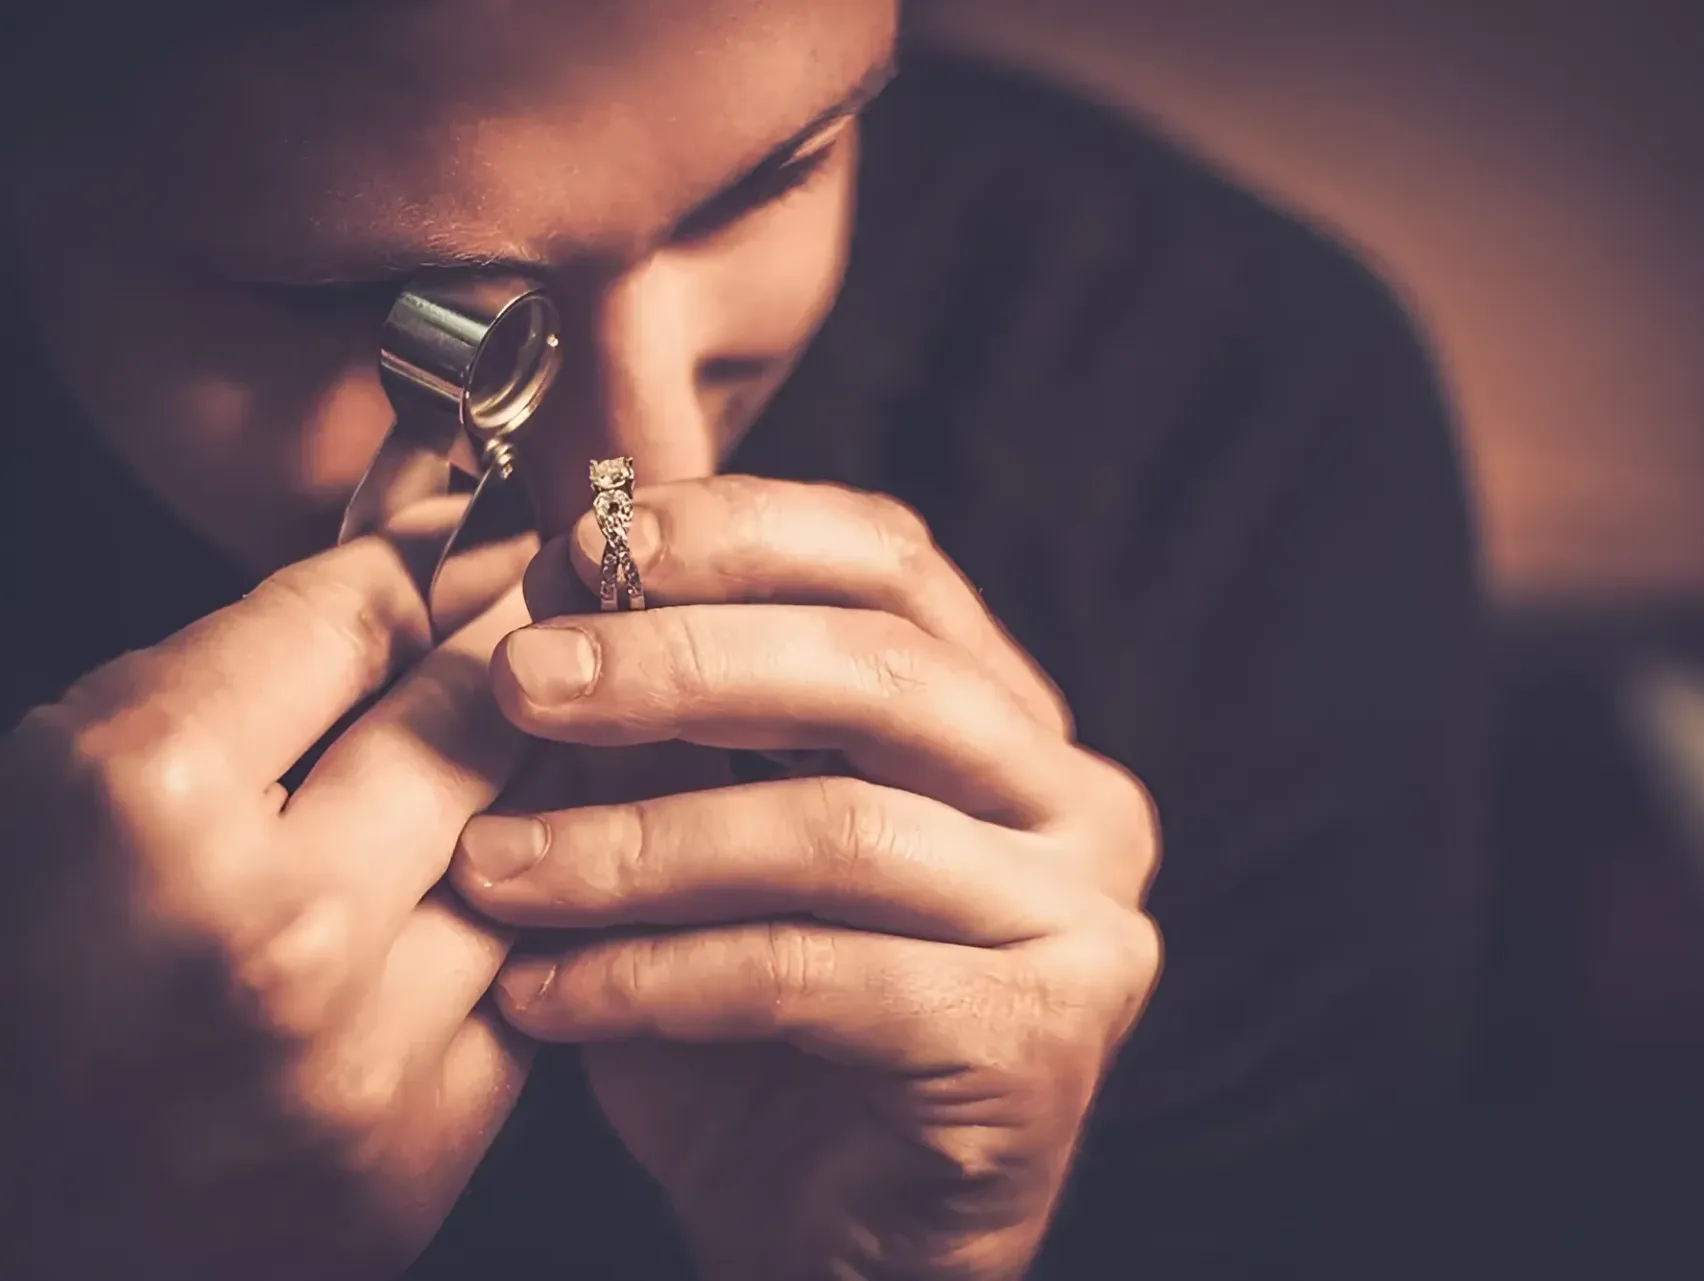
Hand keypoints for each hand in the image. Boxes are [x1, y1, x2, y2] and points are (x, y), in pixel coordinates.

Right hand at [0, 519, 536, 1280]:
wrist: (26, 1222)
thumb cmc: (22, 986)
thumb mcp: (63, 785)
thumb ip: (224, 676)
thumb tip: (400, 580)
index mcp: (143, 804)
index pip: (349, 616)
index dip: (416, 564)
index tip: (464, 544)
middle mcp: (273, 922)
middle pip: (468, 711)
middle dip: (511, 642)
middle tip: (552, 601)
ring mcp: (366, 1040)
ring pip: (535, 831)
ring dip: (551, 763)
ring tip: (569, 717)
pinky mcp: (430, 1135)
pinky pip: (536, 960)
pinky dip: (546, 896)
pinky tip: (552, 854)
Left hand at [450, 477, 1162, 1279]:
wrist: (827, 1243)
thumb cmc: (749, 1026)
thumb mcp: (691, 826)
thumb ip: (660, 686)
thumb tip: (572, 490)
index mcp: (1006, 717)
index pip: (891, 560)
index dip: (732, 532)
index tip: (573, 546)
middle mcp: (1075, 797)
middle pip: (882, 669)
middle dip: (681, 660)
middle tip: (522, 677)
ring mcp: (1083, 916)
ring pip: (843, 828)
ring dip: (640, 841)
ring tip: (494, 863)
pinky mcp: (1043, 1038)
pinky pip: (822, 976)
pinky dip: (660, 978)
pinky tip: (543, 995)